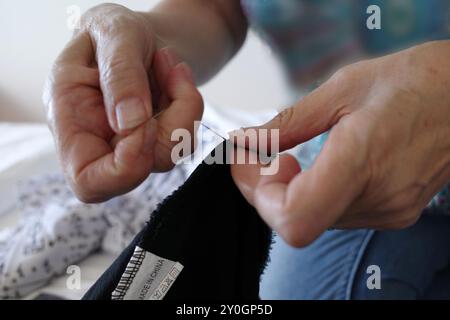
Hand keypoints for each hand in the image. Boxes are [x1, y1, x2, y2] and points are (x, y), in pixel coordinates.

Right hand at [44, 4, 202, 202]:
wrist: (139, 33)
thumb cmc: (115, 29)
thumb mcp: (114, 33)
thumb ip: (120, 75)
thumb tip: (129, 123)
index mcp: (70, 120)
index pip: (88, 181)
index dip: (124, 168)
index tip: (146, 124)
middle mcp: (98, 141)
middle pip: (136, 174)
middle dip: (168, 128)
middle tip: (171, 73)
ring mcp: (129, 144)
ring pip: (169, 154)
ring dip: (183, 106)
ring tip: (171, 64)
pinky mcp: (155, 139)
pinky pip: (184, 138)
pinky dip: (189, 104)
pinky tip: (176, 75)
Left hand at [231, 41, 449, 246]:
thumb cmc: (415, 81)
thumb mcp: (341, 89)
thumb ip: (287, 124)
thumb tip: (246, 142)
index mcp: (362, 160)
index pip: (294, 218)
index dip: (257, 195)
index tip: (246, 164)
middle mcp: (378, 197)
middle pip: (296, 221)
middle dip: (263, 191)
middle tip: (257, 157)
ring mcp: (389, 210)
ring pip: (313, 220)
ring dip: (287, 193)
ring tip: (288, 158)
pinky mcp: (395, 212)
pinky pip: (335, 215)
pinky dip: (312, 195)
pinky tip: (316, 168)